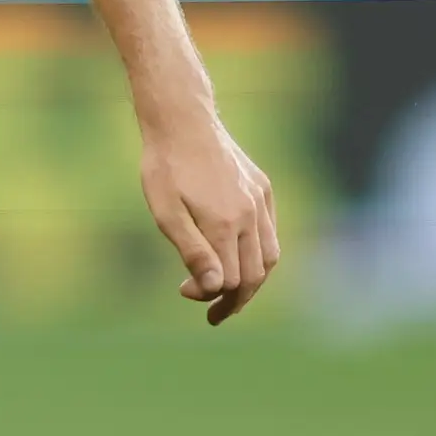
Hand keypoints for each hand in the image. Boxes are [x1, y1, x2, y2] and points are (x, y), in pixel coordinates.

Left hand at [140, 109, 279, 325]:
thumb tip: (214, 289)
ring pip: (269, 256)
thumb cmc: (165, 167)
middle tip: (215, 315)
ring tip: (231, 293)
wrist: (182, 120)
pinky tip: (240, 256)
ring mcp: (260, 200)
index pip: (229, 281)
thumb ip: (193, 252)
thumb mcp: (166, 213)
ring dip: (252, 281)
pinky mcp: (263, 187)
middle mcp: (250, 214)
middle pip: (254, 275)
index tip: (183, 292)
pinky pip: (270, 231)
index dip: (209, 297)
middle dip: (235, 300)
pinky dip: (259, 253)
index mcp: (224, 224)